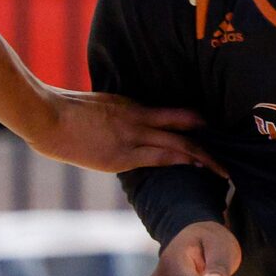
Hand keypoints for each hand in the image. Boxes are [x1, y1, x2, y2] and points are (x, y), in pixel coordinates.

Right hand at [28, 88, 213, 173]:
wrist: (46, 117)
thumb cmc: (62, 114)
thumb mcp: (94, 109)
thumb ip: (111, 118)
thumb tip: (115, 129)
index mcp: (129, 106)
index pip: (171, 115)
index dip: (193, 123)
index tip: (210, 132)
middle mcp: (135, 119)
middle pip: (182, 129)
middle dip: (207, 145)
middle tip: (229, 158)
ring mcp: (130, 137)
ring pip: (177, 144)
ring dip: (202, 157)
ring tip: (222, 169)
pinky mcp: (121, 155)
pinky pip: (158, 157)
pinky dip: (180, 161)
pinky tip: (197, 167)